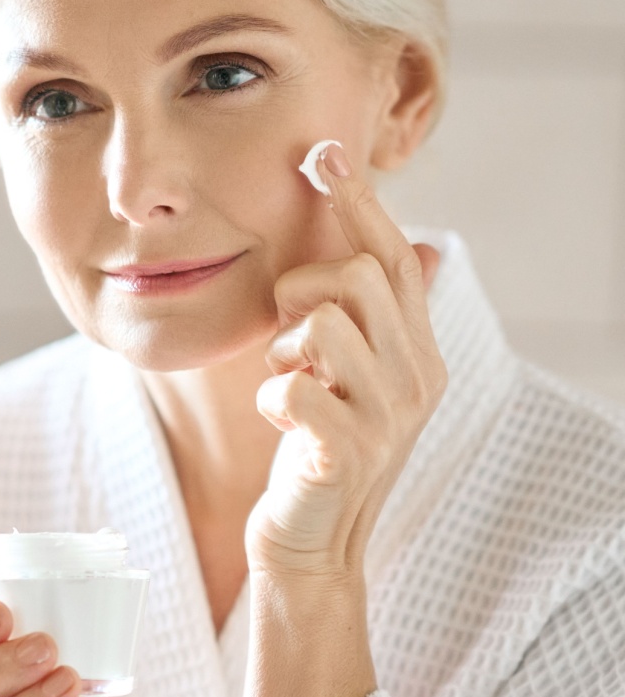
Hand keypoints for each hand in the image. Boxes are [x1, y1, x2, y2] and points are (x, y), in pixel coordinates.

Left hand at [239, 143, 445, 696]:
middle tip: (290, 340)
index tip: (321, 152)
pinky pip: (295, 386)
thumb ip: (367, 315)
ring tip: (291, 384)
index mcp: (416, 350)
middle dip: (302, 291)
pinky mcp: (347, 453)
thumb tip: (423, 243)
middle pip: (357, 274)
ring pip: (326, 321)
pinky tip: (281, 418)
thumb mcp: (347, 376)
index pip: (394, 255)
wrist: (310, 543)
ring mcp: (387, 417)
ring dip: (287, 347)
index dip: (358, 202)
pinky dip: (274, 394)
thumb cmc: (316, 450)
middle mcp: (416, 376)